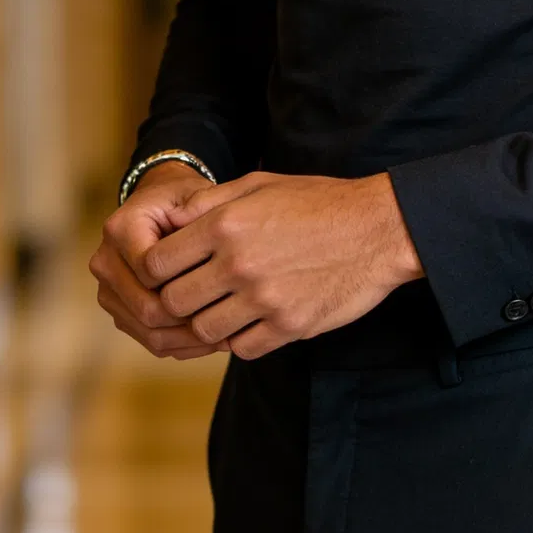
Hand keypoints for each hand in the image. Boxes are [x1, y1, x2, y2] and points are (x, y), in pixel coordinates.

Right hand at [90, 165, 225, 360]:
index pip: (152, 272)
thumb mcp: (196, 196)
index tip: (228, 288)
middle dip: (190, 318)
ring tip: (227, 334)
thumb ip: (202, 208)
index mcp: (119, 229)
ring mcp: (107, 290)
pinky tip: (213, 339)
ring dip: (188, 339)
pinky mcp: (118, 311)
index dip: (190, 284)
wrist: (161, 209)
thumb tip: (206, 236)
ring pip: (148, 331)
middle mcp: (105, 261)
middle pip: (146, 308)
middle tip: (232, 320)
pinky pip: (149, 340)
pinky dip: (182, 345)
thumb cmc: (183, 202)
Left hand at [141, 170, 422, 358]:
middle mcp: (239, 263)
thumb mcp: (260, 184)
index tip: (167, 272)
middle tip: (188, 296)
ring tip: (218, 311)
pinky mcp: (290, 325)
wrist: (379, 229)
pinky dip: (239, 339)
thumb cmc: (319, 203)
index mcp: (226, 224)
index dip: (153, 271)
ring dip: (205, 324)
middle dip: (175, 301)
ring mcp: (265, 298)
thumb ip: (209, 202)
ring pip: (205, 330)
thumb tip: (168, 220)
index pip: (157, 263)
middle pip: (174, 302)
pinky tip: (248, 322)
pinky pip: (243, 348)